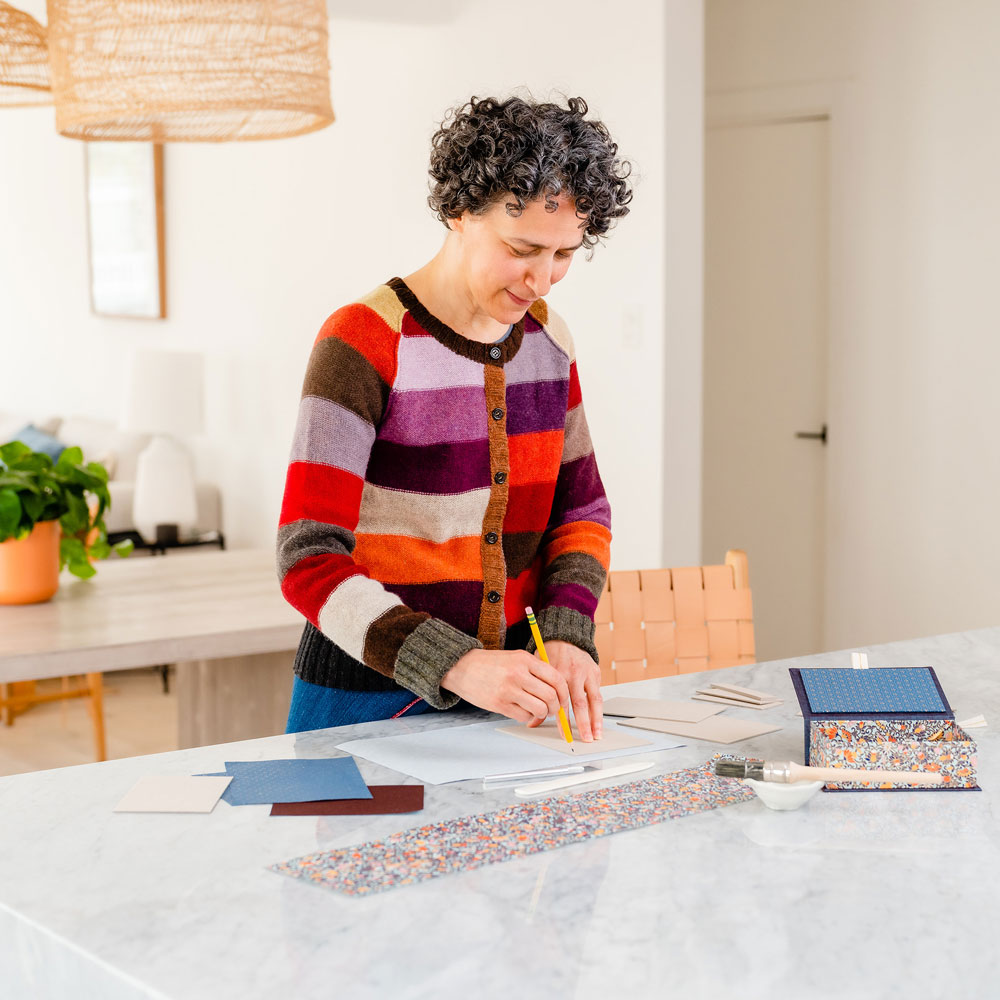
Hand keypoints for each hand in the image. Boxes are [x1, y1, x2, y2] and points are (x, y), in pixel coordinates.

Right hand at [441, 648, 570, 725]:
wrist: (462, 667)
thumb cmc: (490, 664)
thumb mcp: (515, 658)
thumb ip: (535, 669)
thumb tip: (556, 688)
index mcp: (524, 659)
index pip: (556, 678)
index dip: (564, 693)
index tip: (563, 699)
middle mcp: (518, 674)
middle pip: (550, 696)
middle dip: (555, 707)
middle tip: (552, 709)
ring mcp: (508, 690)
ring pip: (539, 709)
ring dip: (542, 714)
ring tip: (538, 711)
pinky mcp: (499, 704)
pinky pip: (524, 716)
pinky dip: (528, 717)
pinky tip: (523, 712)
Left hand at [540, 640, 602, 741]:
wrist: (564, 638)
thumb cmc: (549, 656)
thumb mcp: (540, 673)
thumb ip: (538, 697)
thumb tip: (533, 722)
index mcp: (558, 673)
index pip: (562, 702)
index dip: (564, 720)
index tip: (565, 734)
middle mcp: (575, 674)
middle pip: (581, 703)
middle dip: (584, 723)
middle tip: (586, 738)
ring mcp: (588, 673)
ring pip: (595, 699)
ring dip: (597, 719)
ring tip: (597, 734)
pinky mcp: (596, 672)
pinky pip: (598, 693)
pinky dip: (598, 708)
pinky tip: (598, 721)